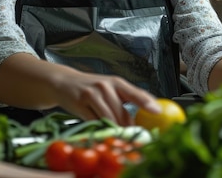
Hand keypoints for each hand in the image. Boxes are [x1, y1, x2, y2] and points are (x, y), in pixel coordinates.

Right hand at [0, 54, 160, 125]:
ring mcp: (93, 93)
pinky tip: (100, 130)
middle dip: (127, 129)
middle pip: (122, 113)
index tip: (158, 111)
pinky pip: (94, 121)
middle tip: (132, 139)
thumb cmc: (90, 88)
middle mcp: (107, 86)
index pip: (136, 93)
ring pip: (109, 119)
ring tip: (115, 136)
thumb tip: (139, 121)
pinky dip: (99, 128)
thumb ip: (124, 103)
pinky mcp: (81, 102)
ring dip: (113, 130)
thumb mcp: (108, 90)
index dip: (148, 103)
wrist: (64, 82)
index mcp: (118, 82)